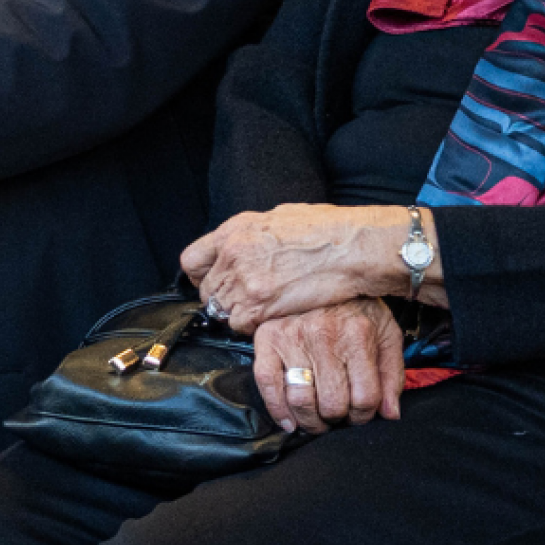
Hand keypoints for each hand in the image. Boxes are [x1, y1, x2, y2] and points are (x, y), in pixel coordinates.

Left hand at [180, 203, 437, 333]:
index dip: (201, 276)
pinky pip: (240, 326)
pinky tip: (273, 318)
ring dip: (238, 315)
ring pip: (221, 311)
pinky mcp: (259, 307)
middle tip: (246, 302)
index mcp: (235, 230)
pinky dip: (253, 327)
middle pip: (207, 291)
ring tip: (263, 310)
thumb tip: (243, 245)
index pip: (192, 261)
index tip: (213, 283)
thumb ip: (252, 235)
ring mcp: (244, 282)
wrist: (352, 247)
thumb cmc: (326, 229)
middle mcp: (233, 254)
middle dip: (223, 299)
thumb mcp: (279, 218)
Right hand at [252, 300, 406, 434]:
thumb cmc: (358, 310)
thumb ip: (392, 375)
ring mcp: (292, 337)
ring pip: (301, 400)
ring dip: (311, 421)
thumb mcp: (387, 335)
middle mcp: (323, 335)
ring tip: (317, 419)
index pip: (364, 398)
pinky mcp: (267, 338)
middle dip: (338, 418)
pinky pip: (267, 384)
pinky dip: (278, 409)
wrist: (325, 273)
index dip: (364, 415)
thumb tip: (390, 414)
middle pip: (333, 404)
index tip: (359, 413)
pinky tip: (289, 421)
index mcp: (357, 334)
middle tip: (338, 414)